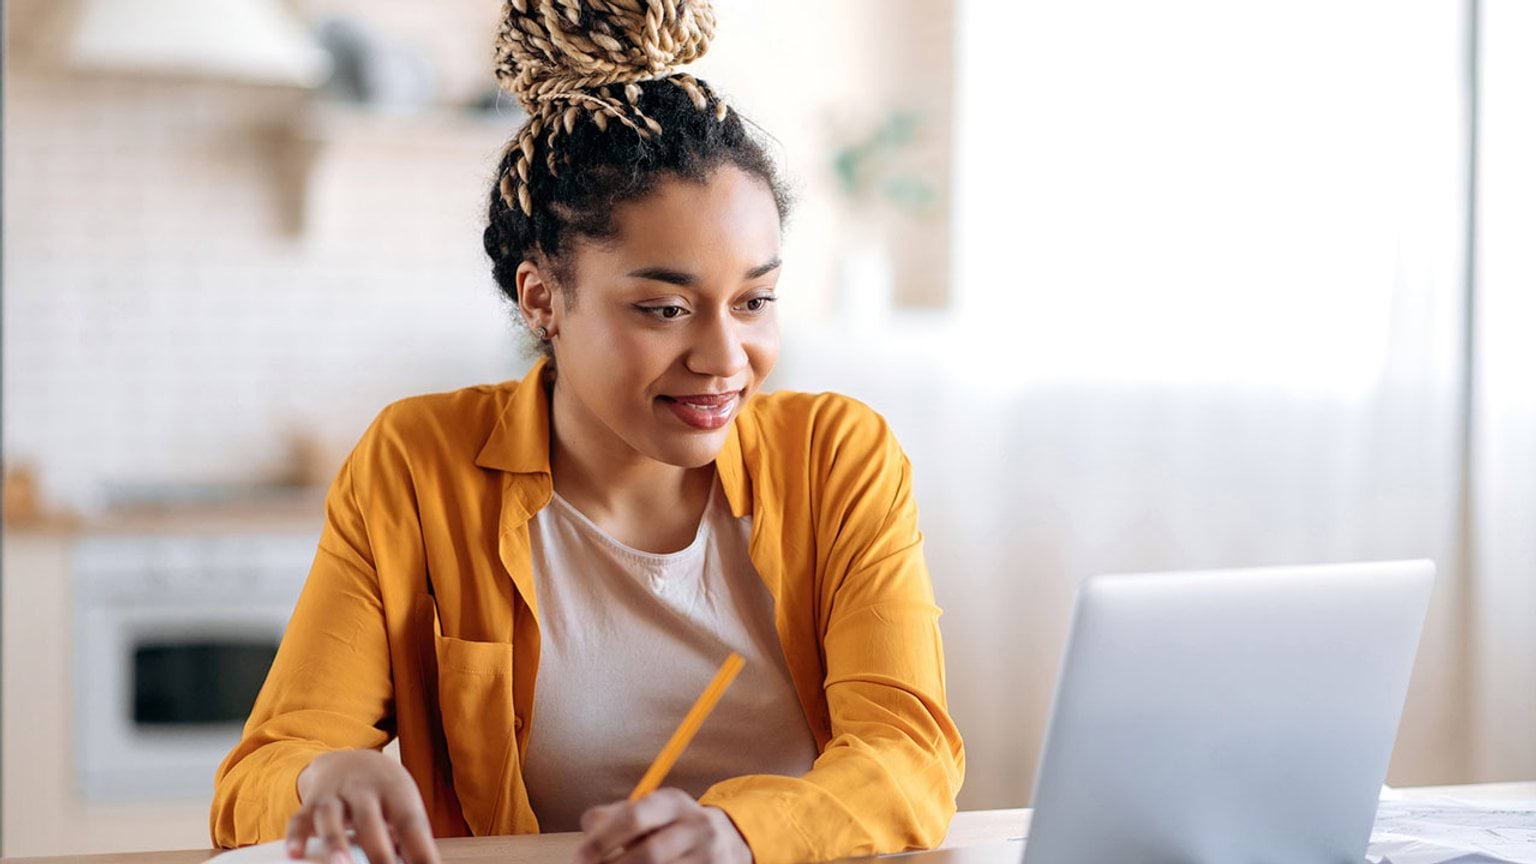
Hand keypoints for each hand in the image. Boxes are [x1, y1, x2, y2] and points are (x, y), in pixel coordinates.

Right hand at [286, 749, 440, 863]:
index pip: (410, 822)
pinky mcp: (310, 803)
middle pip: (370, 820)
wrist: (351, 760)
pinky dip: (296, 836)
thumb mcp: (403, 806)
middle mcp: (364, 790)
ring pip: (331, 817)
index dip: (419, 849)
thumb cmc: (384, 794)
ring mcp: (335, 795)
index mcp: (396, 791)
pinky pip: (300, 819)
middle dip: (378, 851)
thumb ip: (411, 839)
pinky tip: (294, 854)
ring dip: (335, 842)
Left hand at [573, 788, 751, 863]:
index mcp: (673, 802)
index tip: (579, 857)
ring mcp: (710, 857)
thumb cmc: (671, 828)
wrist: (728, 841)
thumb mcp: (650, 811)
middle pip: (650, 855)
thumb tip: (589, 831)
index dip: (603, 840)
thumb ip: (614, 816)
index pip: (635, 816)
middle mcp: (697, 826)